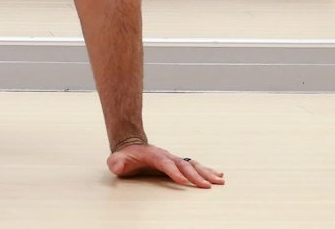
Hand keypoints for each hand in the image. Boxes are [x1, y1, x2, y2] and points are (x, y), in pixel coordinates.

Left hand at [108, 142, 224, 187]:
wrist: (131, 147)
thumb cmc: (125, 157)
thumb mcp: (117, 160)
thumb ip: (116, 163)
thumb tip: (116, 166)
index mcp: (154, 156)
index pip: (165, 164)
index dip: (173, 172)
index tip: (182, 182)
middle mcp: (167, 156)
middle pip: (183, 165)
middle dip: (195, 176)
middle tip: (206, 186)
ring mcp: (174, 159)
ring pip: (192, 164)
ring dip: (206, 172)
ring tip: (219, 180)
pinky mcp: (178, 163)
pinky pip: (194, 166)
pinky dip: (206, 170)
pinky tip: (218, 175)